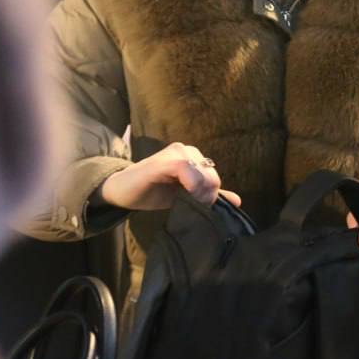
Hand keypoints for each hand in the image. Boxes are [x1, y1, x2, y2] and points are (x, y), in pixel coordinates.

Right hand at [98, 141, 241, 210]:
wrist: (121, 191)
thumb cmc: (152, 192)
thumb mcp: (184, 196)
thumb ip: (208, 195)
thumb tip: (237, 201)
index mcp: (193, 157)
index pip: (215, 177)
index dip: (213, 196)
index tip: (201, 208)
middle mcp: (186, 150)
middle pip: (212, 176)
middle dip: (206, 197)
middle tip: (193, 207)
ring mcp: (175, 153)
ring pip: (203, 173)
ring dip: (199, 193)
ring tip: (186, 202)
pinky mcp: (163, 160)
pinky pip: (186, 168)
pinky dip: (191, 184)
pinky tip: (184, 194)